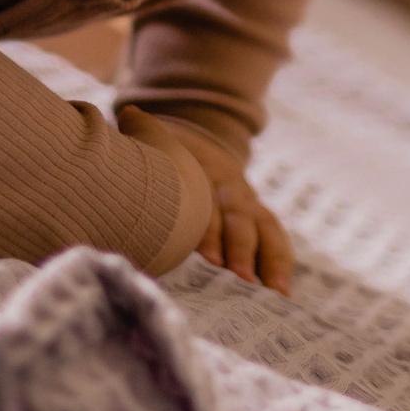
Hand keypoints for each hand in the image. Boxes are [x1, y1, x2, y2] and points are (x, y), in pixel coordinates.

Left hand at [118, 107, 295, 294]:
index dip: (211, 229)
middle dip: (242, 248)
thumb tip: (128, 117)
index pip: (210, 202)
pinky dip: (280, 264)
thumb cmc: (168, 152)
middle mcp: (233, 187)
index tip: (210, 257)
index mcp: (208, 168)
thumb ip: (144, 132)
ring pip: (267, 228)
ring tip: (275, 291)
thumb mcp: (160, 139)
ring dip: (270, 260)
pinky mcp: (259, 220)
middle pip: (241, 218)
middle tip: (240, 278)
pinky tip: (282, 293)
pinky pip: (275, 239)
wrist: (199, 145)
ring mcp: (250, 204)